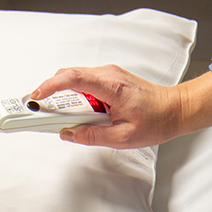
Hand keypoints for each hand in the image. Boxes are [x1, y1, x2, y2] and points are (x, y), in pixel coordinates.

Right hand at [29, 64, 187, 149]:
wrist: (176, 109)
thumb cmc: (157, 120)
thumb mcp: (124, 137)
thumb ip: (92, 136)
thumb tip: (68, 134)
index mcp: (112, 87)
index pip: (73, 79)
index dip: (50, 86)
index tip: (35, 97)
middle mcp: (108, 75)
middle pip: (68, 76)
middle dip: (49, 93)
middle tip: (37, 111)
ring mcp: (109, 74)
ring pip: (75, 79)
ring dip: (63, 96)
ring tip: (58, 116)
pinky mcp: (109, 78)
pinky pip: (84, 82)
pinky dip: (75, 95)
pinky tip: (77, 112)